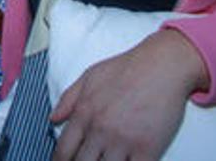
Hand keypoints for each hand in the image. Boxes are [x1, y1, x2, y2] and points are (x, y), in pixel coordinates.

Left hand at [49, 29, 208, 160]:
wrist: (162, 65)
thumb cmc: (127, 68)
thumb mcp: (89, 76)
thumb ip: (68, 99)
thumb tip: (53, 118)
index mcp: (84, 113)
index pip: (64, 150)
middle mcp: (100, 130)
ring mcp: (123, 141)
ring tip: (106, 160)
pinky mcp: (147, 148)